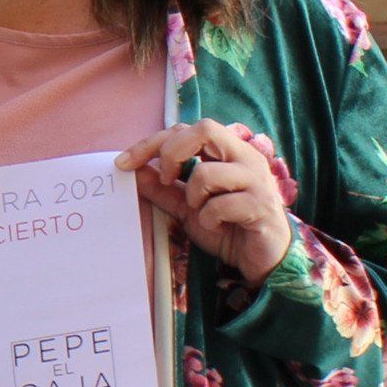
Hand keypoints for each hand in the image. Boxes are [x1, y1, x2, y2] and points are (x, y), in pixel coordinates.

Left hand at [118, 121, 295, 285]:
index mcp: (227, 152)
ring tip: (204, 212)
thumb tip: (133, 171)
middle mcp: (245, 157)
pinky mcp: (262, 205)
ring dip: (193, 197)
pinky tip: (219, 226)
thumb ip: (162, 188)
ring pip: (207, 172)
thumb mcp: (186, 206)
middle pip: (205, 129)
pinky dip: (210, 219)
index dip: (151, 142)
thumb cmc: (227, 225)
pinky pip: (221, 205)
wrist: (261, 257)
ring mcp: (257, 179)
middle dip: (172, 154)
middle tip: (167, 180)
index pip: (186, 129)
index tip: (124, 163)